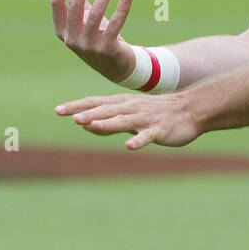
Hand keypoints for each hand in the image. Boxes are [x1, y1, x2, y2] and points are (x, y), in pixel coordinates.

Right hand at [50, 0, 134, 81]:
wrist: (116, 68)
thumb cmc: (97, 37)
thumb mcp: (83, 20)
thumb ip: (75, 0)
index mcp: (62, 31)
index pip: (56, 4)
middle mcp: (72, 39)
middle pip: (74, 7)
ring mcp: (89, 46)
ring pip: (95, 15)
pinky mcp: (107, 49)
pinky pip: (115, 25)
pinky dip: (122, 9)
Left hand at [55, 90, 199, 149]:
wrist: (190, 110)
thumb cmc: (156, 113)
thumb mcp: (129, 115)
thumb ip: (107, 120)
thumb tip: (83, 124)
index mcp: (122, 104)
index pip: (95, 103)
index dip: (77, 106)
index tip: (58, 110)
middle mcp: (131, 108)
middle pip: (107, 110)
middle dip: (90, 113)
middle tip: (73, 117)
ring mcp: (145, 119)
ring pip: (124, 120)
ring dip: (108, 123)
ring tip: (92, 125)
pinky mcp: (159, 130)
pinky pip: (147, 136)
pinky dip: (139, 140)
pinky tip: (129, 147)